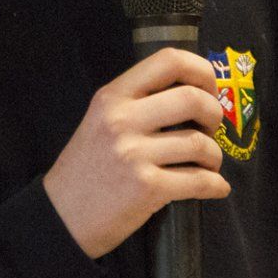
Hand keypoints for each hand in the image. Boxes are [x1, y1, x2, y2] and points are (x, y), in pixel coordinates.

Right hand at [44, 47, 230, 258]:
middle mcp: (122, 120)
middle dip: (215, 114)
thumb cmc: (86, 169)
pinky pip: (199, 181)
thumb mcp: (100, 121)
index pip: (169, 60)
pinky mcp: (147, 188)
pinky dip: (216, 185)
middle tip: (210, 129)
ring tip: (208, 163)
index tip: (209, 89)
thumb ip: (138, 103)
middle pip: (193, 99)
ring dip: (214, 155)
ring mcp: (134, 154)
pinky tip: (215, 186)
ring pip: (200, 143)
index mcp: (112, 97)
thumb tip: (195, 94)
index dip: (201, 71)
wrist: (61, 217)